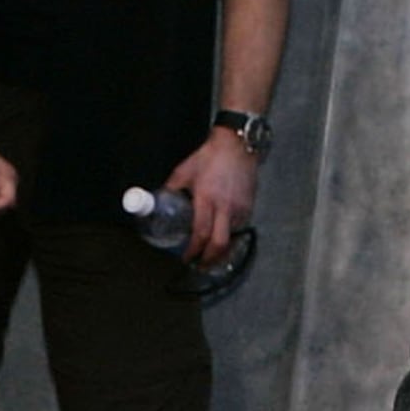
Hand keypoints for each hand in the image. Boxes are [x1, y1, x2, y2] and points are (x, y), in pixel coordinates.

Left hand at [167, 130, 261, 264]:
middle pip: (219, 244)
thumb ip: (171, 189)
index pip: (200, 233)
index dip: (193, 250)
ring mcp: (240, 208)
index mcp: (207, 199)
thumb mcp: (183, 171)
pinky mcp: (249, 206)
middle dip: (209, 259)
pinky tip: (221, 235)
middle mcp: (226, 207)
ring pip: (231, 238)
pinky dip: (229, 235)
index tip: (186, 257)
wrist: (237, 145)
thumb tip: (159, 201)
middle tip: (199, 265)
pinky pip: (239, 227)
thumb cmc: (210, 157)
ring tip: (208, 254)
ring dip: (219, 249)